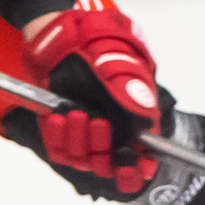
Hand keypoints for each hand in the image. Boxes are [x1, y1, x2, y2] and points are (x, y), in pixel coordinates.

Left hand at [21, 9, 160, 194]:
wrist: (60, 34)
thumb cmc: (96, 42)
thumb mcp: (119, 59)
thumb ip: (132, 89)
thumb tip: (146, 118)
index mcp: (135, 118)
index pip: (142, 158)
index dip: (137, 170)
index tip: (128, 168)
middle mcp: (112, 130)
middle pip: (110, 163)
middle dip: (103, 149)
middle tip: (98, 122)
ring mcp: (85, 132)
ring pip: (83, 159)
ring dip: (79, 140)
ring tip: (75, 113)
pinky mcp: (60, 131)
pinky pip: (58, 149)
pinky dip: (58, 137)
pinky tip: (58, 116)